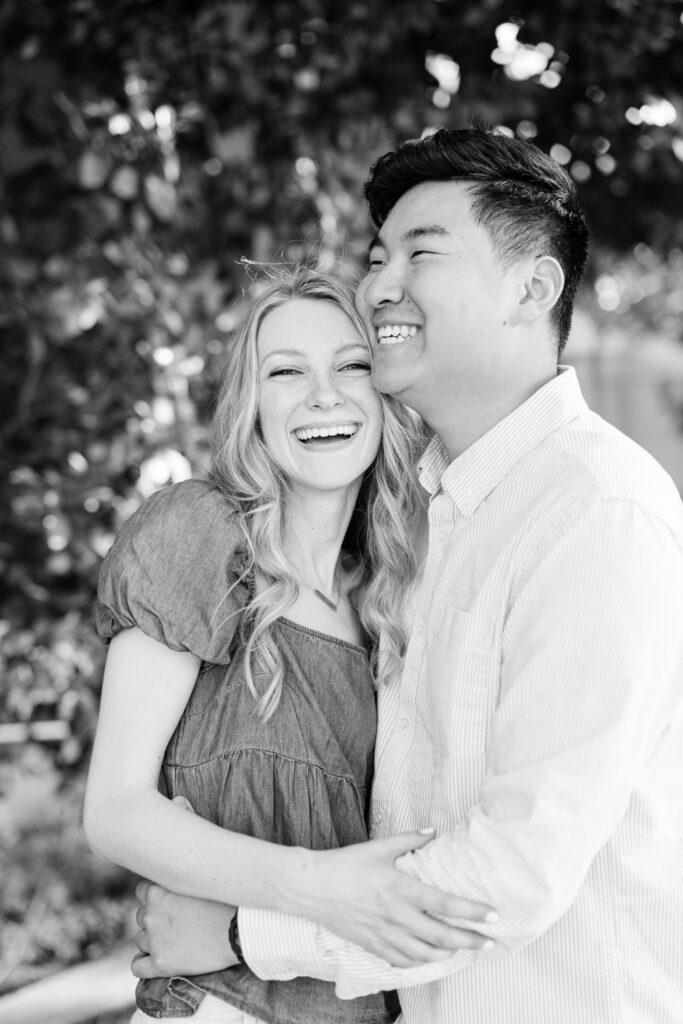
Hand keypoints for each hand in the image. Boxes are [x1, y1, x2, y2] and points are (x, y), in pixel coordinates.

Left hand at [131, 795, 237, 978]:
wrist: (245, 928)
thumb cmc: (229, 890)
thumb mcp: (210, 854)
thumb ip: (189, 822)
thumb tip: (178, 798)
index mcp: (158, 888)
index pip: (145, 889)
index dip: (158, 893)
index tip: (174, 897)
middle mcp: (150, 913)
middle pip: (141, 914)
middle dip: (154, 915)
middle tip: (177, 918)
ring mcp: (154, 939)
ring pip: (140, 939)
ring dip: (152, 939)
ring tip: (176, 938)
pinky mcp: (160, 964)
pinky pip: (138, 966)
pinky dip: (146, 963)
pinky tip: (160, 959)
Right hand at [297, 830, 496, 967]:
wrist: (312, 888)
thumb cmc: (346, 864)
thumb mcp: (379, 847)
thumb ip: (410, 839)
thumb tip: (434, 831)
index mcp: (402, 889)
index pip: (446, 905)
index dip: (472, 912)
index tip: (493, 916)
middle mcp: (398, 916)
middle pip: (443, 936)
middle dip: (471, 941)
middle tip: (491, 943)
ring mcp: (386, 935)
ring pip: (426, 954)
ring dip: (449, 954)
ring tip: (463, 949)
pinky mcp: (373, 946)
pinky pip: (404, 961)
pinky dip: (421, 962)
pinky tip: (429, 957)